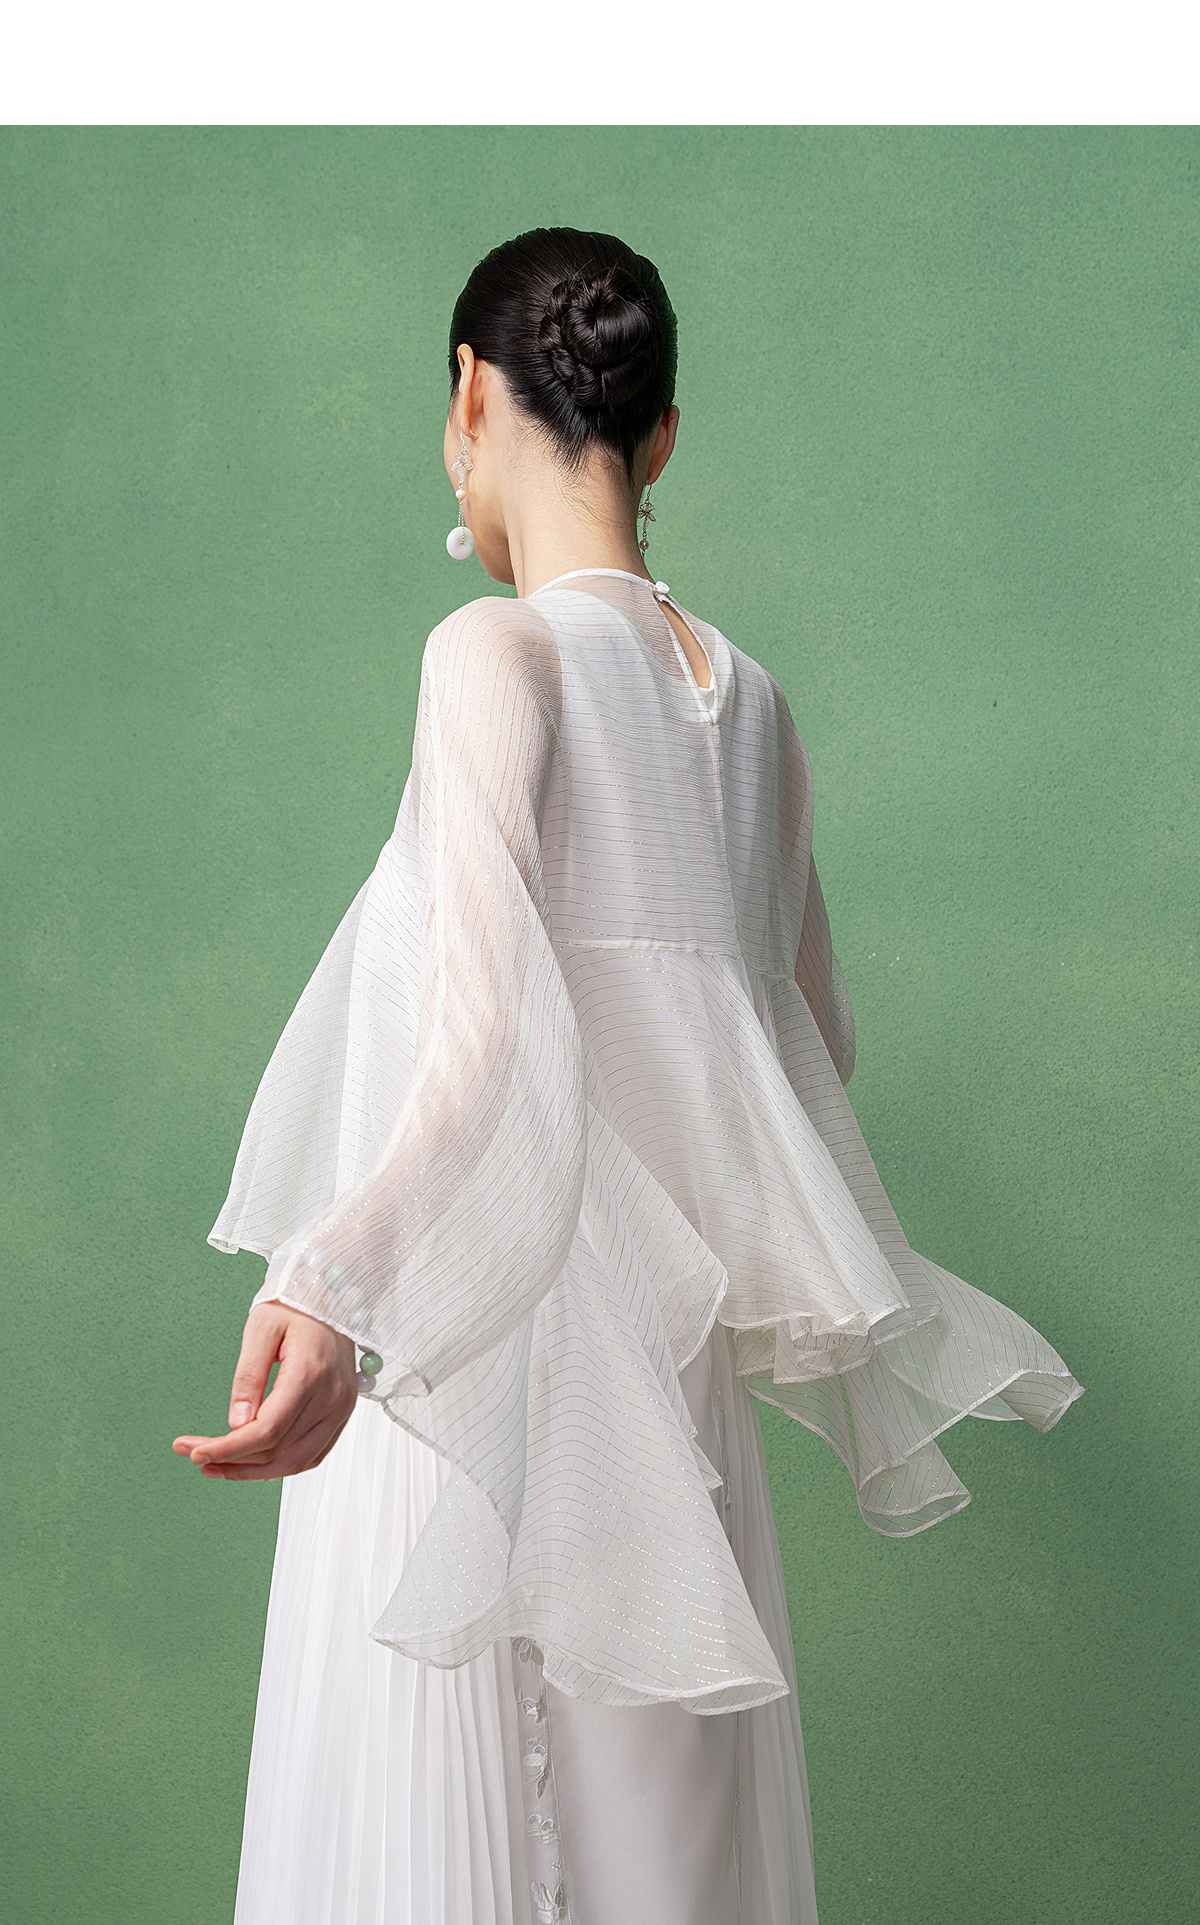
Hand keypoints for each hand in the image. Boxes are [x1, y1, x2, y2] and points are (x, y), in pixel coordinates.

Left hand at [172, 1300, 357, 1480]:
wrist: (332, 1301)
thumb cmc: (296, 1308)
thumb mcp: (261, 1328)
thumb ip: (248, 1377)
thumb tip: (237, 1423)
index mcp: (310, 1374)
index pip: (267, 1430)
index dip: (229, 1448)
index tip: (197, 1453)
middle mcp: (332, 1398)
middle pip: (277, 1451)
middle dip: (231, 1460)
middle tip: (196, 1456)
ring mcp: (341, 1409)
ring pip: (295, 1462)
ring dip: (254, 1471)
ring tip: (218, 1466)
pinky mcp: (342, 1414)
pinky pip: (312, 1455)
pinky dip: (281, 1465)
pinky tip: (252, 1461)